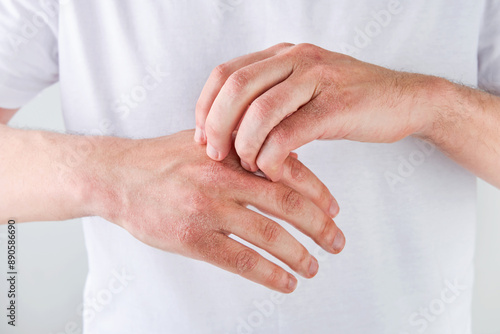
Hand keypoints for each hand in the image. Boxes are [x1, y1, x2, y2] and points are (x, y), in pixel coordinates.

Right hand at [94, 130, 343, 292]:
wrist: (118, 177)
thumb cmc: (164, 160)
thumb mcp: (205, 141)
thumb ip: (242, 149)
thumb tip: (283, 161)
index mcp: (231, 152)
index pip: (288, 170)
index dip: (318, 192)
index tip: (334, 210)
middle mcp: (222, 179)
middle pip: (286, 204)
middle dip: (319, 226)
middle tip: (336, 242)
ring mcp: (207, 209)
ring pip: (268, 235)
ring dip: (298, 255)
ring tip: (314, 267)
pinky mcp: (191, 238)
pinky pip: (240, 260)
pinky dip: (269, 273)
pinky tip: (286, 282)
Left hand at [195, 43, 436, 180]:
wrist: (406, 100)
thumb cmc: (349, 101)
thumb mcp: (304, 91)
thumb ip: (270, 100)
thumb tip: (230, 130)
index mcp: (283, 55)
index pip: (226, 73)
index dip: (205, 106)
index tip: (201, 136)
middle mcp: (296, 59)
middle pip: (235, 87)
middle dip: (215, 126)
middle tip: (214, 155)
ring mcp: (318, 79)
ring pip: (259, 111)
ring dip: (244, 145)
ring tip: (246, 166)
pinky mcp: (336, 106)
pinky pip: (289, 133)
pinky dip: (272, 157)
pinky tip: (272, 170)